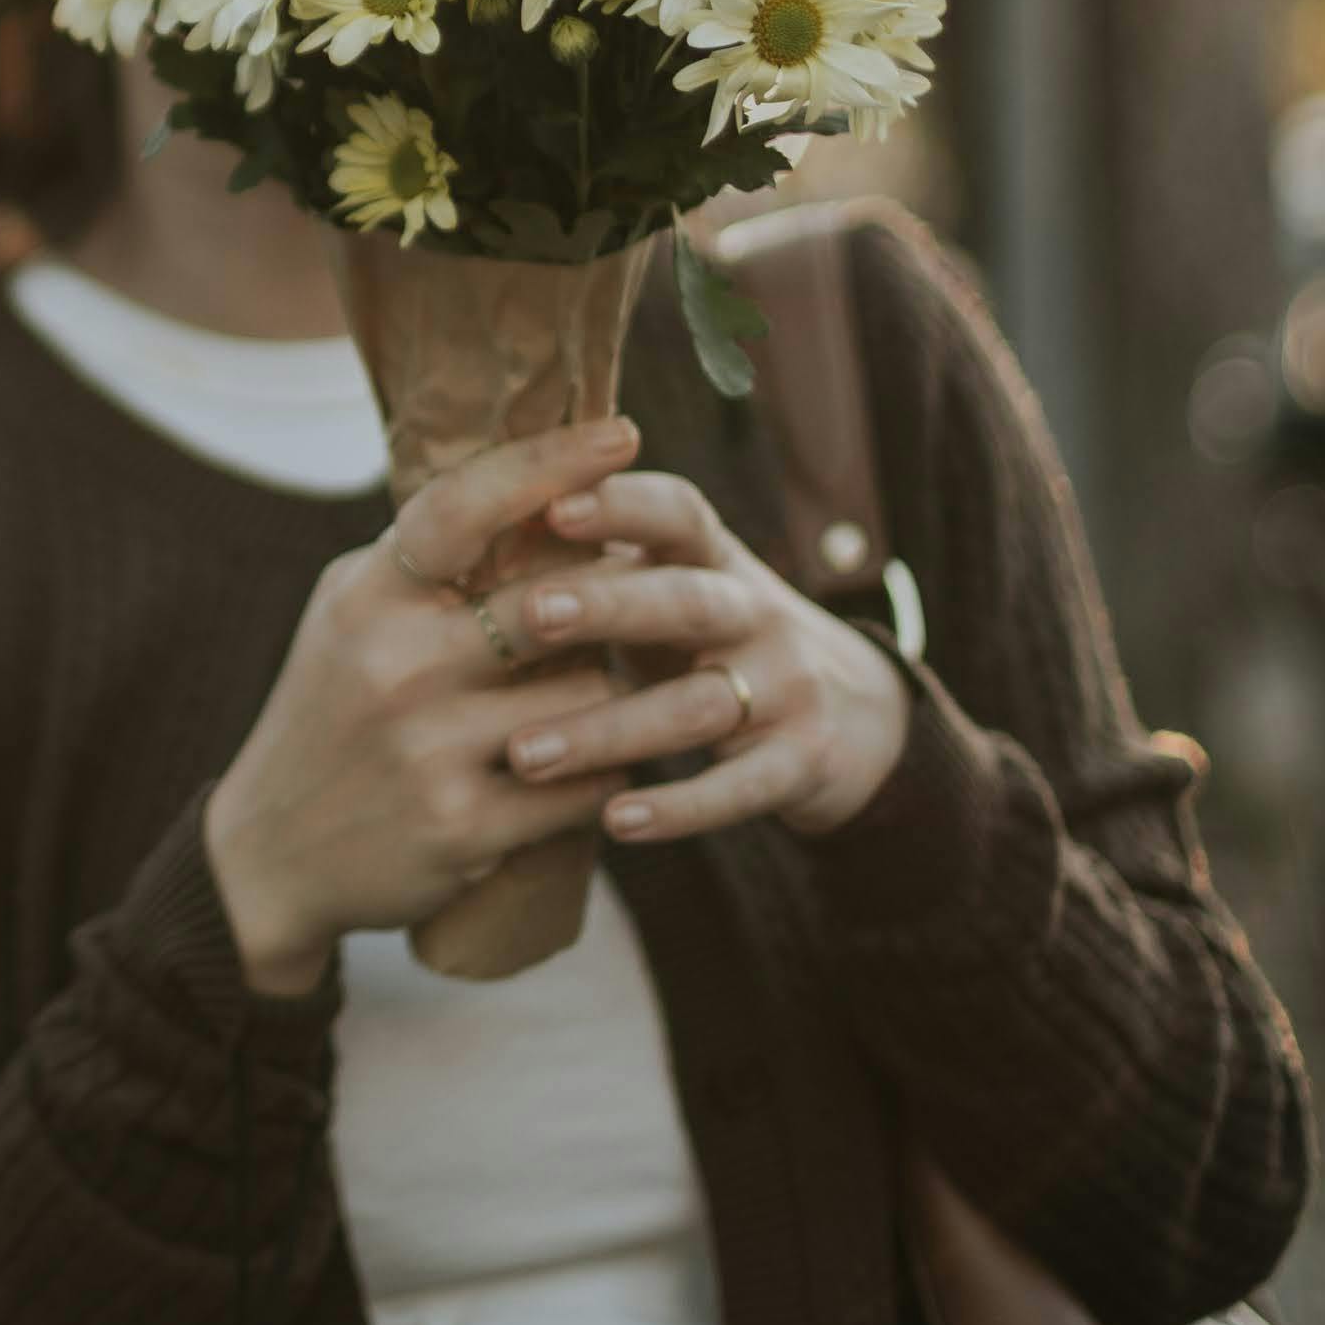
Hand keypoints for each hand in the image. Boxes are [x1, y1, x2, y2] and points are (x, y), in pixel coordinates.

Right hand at [202, 415, 643, 995]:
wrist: (271, 855)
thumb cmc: (333, 712)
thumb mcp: (352, 616)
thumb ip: (429, 561)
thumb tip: (543, 486)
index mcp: (367, 598)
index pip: (462, 507)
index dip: (548, 463)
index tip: (623, 433)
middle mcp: (393, 665)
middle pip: (558, 603)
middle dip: (611, 600)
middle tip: (640, 599)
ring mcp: (428, 750)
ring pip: (590, 694)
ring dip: (608, 695)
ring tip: (587, 698)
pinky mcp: (463, 827)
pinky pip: (588, 782)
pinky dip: (604, 772)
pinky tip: (590, 767)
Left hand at [488, 469, 913, 843]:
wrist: (853, 712)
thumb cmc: (708, 638)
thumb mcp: (670, 588)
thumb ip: (598, 564)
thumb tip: (471, 525)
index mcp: (711, 557)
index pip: (676, 511)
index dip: (620, 504)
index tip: (549, 504)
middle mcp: (753, 611)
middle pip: (686, 600)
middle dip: (609, 606)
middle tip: (528, 615)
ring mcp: (785, 685)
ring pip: (697, 704)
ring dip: (609, 729)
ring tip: (524, 755)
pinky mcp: (803, 760)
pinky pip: (740, 787)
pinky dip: (679, 807)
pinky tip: (614, 820)